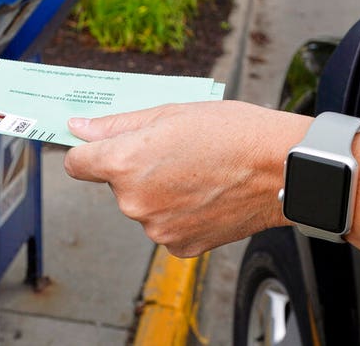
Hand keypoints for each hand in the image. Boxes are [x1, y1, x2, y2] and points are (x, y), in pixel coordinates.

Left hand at [63, 101, 307, 256]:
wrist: (283, 169)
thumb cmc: (233, 133)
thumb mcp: (169, 113)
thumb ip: (117, 125)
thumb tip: (79, 128)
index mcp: (124, 164)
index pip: (77, 164)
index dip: (90, 152)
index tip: (102, 147)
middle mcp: (133, 202)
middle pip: (116, 184)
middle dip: (136, 169)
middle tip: (175, 153)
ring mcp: (156, 228)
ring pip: (143, 205)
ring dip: (159, 192)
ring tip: (198, 173)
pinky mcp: (180, 246)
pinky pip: (166, 226)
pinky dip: (179, 213)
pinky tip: (205, 196)